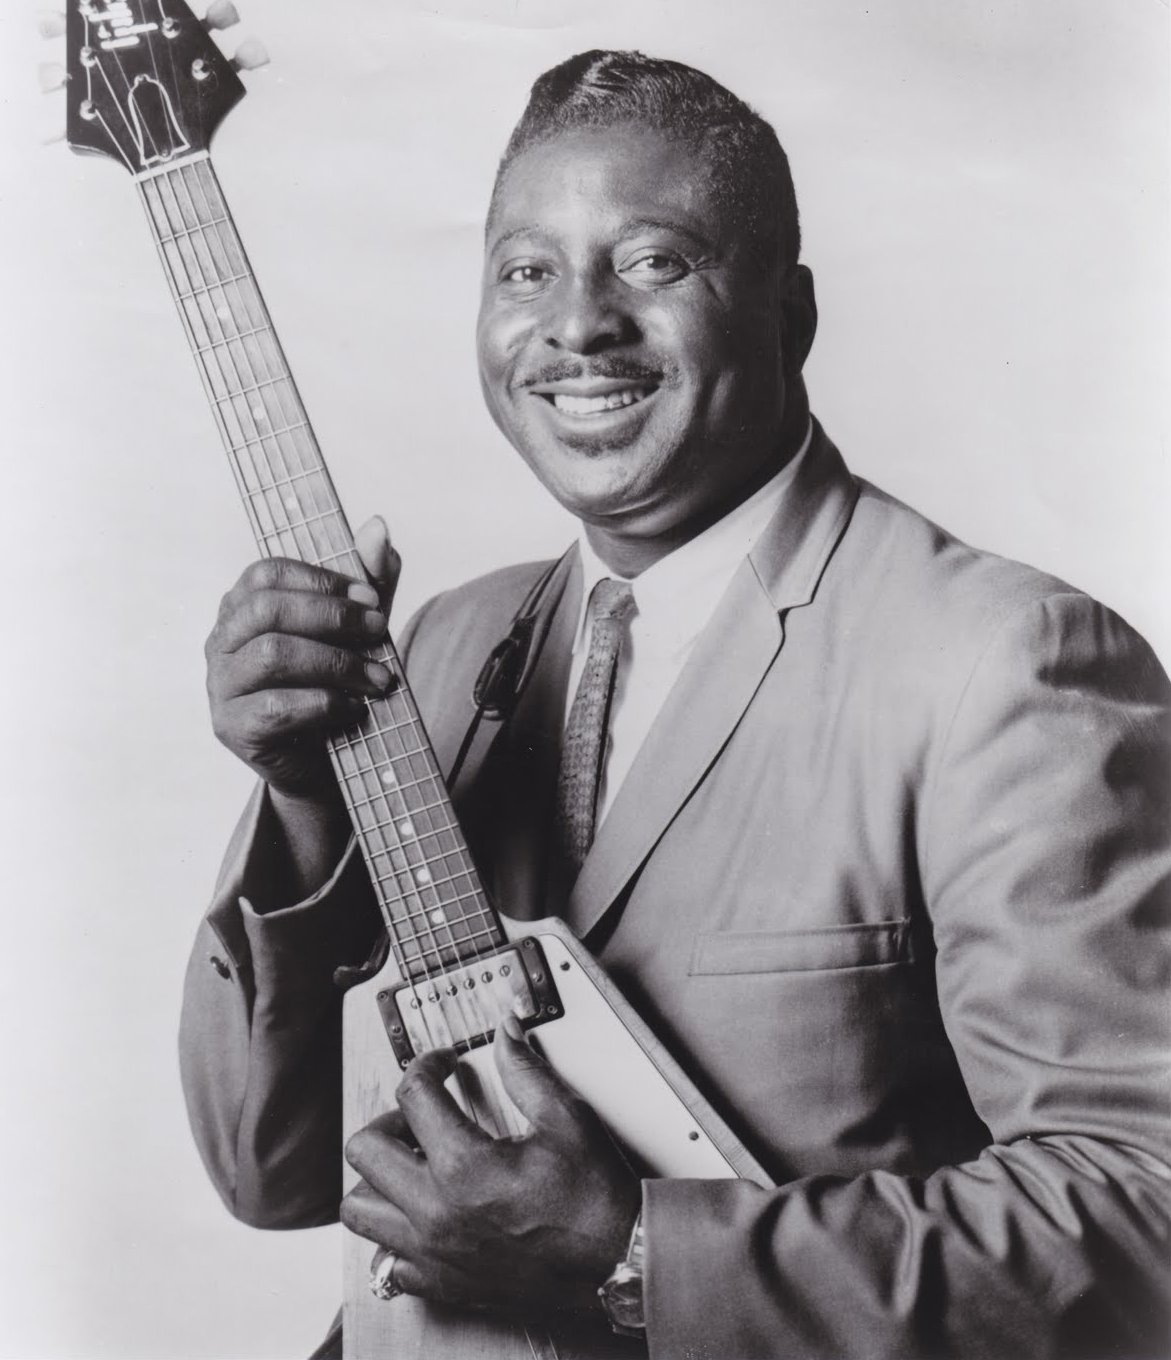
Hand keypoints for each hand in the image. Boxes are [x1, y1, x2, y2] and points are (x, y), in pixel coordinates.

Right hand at [205, 516, 399, 800]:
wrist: (324, 762)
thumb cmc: (334, 685)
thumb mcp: (358, 630)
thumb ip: (368, 582)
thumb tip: (378, 526)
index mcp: (242, 607)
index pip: (266, 573)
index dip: (321, 579)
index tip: (371, 596)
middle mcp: (221, 641)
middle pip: (267, 610)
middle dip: (332, 616)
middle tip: (380, 631)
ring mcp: (221, 686)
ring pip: (273, 656)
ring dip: (338, 664)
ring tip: (379, 678)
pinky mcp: (233, 728)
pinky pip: (275, 707)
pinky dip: (324, 703)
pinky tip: (353, 707)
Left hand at [341, 1014, 640, 1319]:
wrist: (615, 1261)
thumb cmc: (593, 1199)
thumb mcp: (565, 1118)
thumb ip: (524, 1070)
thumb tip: (505, 1034)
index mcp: (464, 1167)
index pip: (413, 1096)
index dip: (426, 1066)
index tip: (441, 1065)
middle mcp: (436, 1213)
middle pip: (366, 1150)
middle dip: (390, 1118)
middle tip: (420, 1113)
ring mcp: (432, 1252)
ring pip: (360, 1208)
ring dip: (378, 1176)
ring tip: (411, 1161)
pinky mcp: (440, 1281)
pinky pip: (386, 1257)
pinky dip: (393, 1229)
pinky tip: (421, 1210)